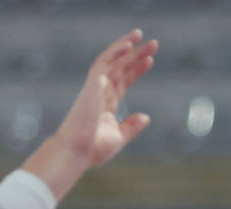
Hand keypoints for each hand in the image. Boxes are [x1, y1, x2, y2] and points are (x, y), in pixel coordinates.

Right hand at [26, 30, 156, 198]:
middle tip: (154, 43)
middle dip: (136, 55)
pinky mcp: (92, 85)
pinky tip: (128, 44)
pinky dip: (114, 51)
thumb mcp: (118, 138)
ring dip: (127, 47)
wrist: (76, 152)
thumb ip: (131, 127)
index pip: (122, 82)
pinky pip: (103, 63)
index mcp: (105, 106)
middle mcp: (100, 94)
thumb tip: (146, 117)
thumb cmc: (92, 150)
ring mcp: (95, 87)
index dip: (136, 70)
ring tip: (141, 35)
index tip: (150, 60)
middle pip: (120, 68)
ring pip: (112, 61)